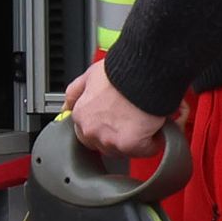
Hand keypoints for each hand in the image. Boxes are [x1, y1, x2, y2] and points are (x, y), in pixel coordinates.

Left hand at [61, 60, 172, 174]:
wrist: (145, 70)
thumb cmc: (122, 69)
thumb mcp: (90, 75)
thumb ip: (76, 93)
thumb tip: (67, 107)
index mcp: (80, 115)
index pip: (87, 133)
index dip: (105, 125)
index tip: (115, 118)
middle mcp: (91, 130)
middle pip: (105, 145)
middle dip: (118, 135)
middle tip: (131, 116)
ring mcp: (110, 140)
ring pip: (125, 150)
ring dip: (136, 139)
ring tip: (143, 118)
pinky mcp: (131, 145)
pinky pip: (146, 150)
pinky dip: (154, 140)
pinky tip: (153, 124)